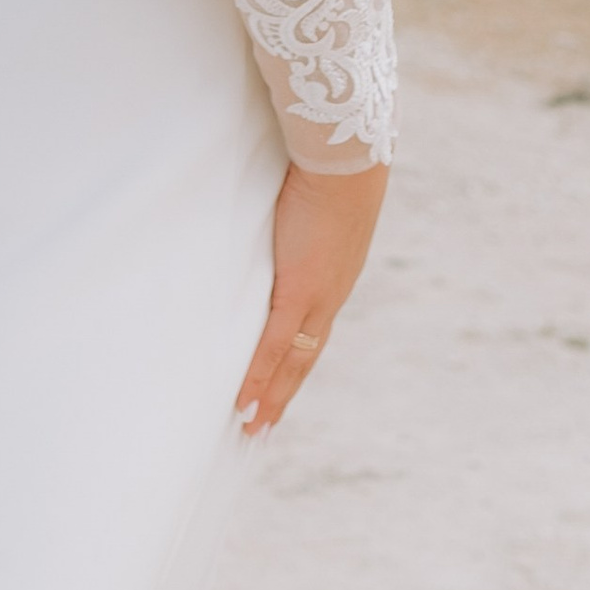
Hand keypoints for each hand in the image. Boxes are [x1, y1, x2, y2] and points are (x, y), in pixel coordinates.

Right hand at [235, 160, 388, 436]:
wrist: (345, 162)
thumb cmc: (330, 168)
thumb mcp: (316, 202)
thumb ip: (299, 217)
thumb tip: (281, 210)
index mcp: (336, 276)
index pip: (314, 329)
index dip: (296, 361)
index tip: (283, 386)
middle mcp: (331, 295)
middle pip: (305, 357)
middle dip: (284, 393)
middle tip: (263, 426)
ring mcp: (317, 297)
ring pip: (293, 362)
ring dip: (272, 397)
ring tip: (252, 427)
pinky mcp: (299, 290)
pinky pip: (274, 345)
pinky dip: (259, 377)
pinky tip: (244, 403)